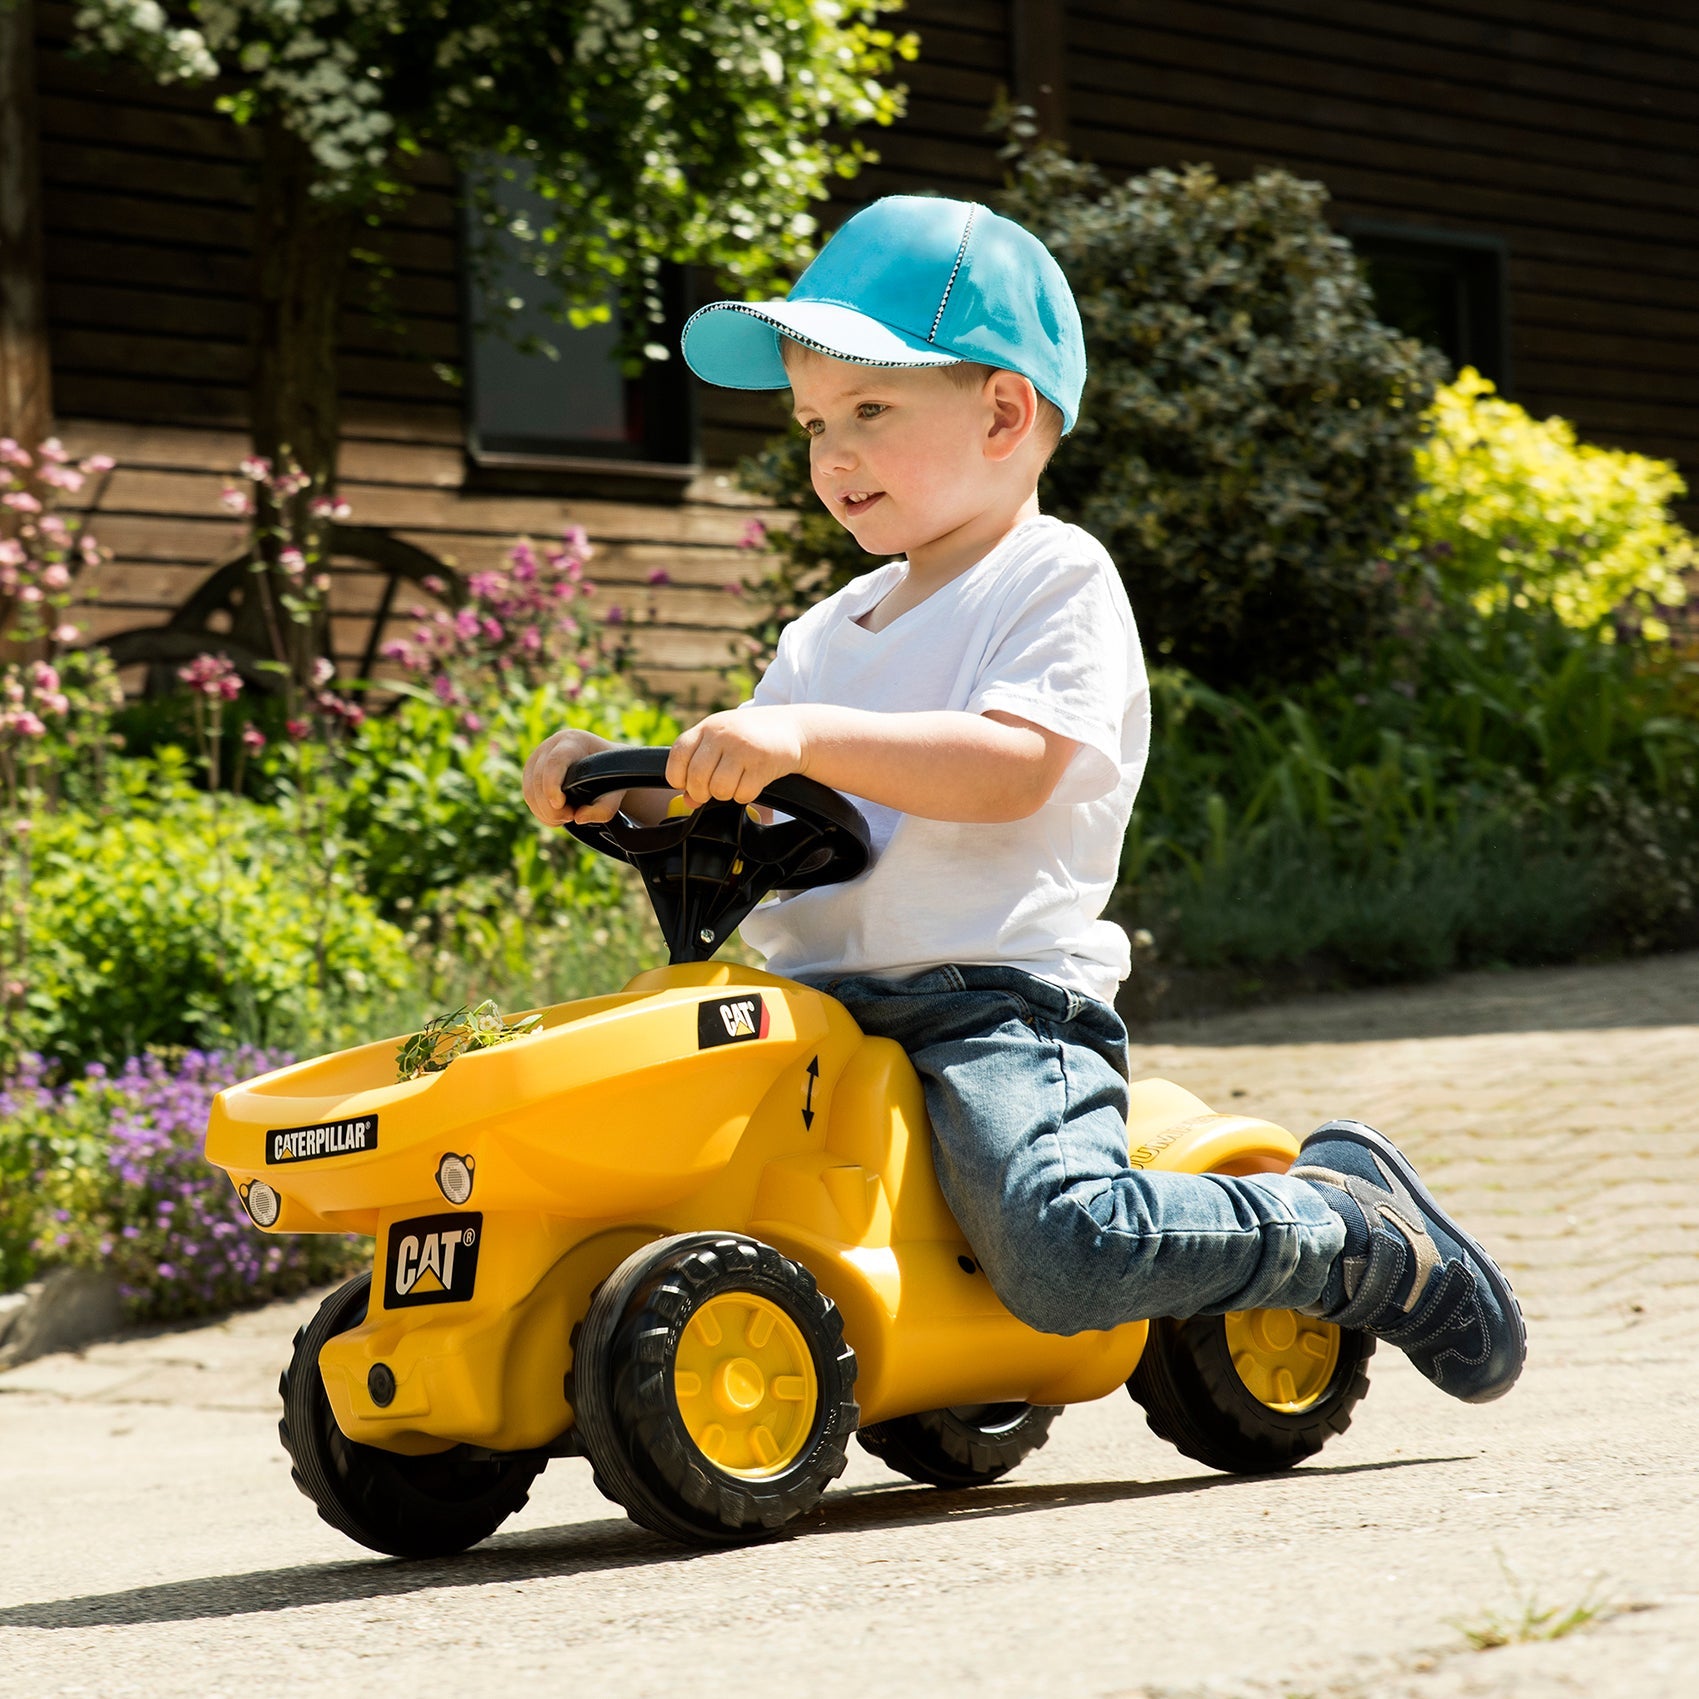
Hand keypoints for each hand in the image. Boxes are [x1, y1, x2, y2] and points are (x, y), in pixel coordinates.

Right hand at [521, 727, 621, 825]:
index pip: (555, 761)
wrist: (604, 765)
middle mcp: (551, 746)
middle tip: (571, 817)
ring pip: (530, 790)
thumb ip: (604, 808)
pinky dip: (540, 812)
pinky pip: (528, 796)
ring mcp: (537, 758)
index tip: (559, 804)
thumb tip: (578, 818)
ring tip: (567, 817)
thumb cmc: (611, 777)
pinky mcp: (531, 772)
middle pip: (539, 779)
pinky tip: (557, 817)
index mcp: (573, 741)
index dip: (552, 784)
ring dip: (545, 812)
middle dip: (551, 806)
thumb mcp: (615, 791)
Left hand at [666, 707, 806, 806]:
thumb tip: (689, 800)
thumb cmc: (750, 737)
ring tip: (734, 784)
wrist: (793, 728)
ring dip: (725, 794)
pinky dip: (745, 795)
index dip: (677, 776)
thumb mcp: (722, 742)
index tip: (686, 783)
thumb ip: (701, 765)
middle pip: (696, 777)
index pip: (678, 755)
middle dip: (701, 792)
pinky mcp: (762, 764)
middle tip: (711, 791)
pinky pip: (742, 794)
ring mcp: (743, 748)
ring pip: (719, 789)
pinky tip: (751, 782)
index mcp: (708, 727)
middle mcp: (723, 734)